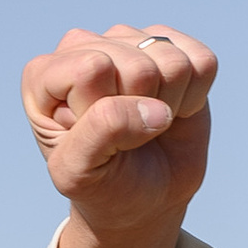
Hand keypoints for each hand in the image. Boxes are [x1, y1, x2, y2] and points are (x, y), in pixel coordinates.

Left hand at [24, 25, 215, 247]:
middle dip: (141, 110)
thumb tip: (147, 107)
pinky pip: (201, 59)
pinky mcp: (174, 50)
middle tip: (130, 144)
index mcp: (46, 76)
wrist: (143, 203)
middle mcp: (85, 49)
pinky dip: (198, 94)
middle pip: (135, 59)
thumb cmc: (101, 192)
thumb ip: (101, 133)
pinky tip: (175, 114)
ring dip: (172, 104)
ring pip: (171, 57)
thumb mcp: (83, 173)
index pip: (91, 67)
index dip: (107, 115)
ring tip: (152, 130)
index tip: (101, 150)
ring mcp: (131, 44)